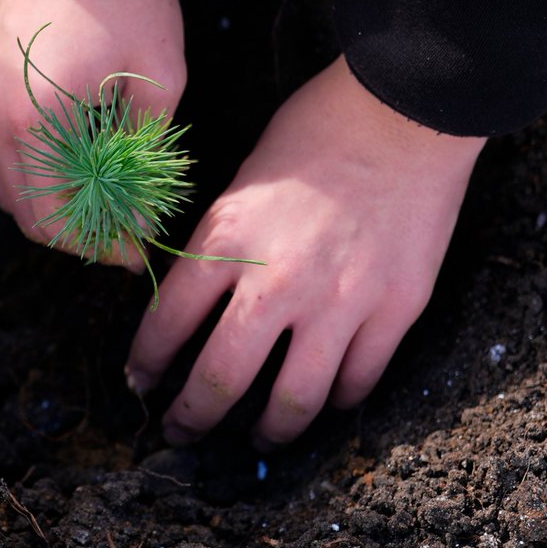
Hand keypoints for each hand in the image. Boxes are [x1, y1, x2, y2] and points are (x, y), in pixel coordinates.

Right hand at [0, 0, 185, 267]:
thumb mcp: (159, 82)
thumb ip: (145, 152)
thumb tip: (142, 204)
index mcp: (33, 123)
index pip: (55, 219)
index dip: (96, 245)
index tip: (132, 253)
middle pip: (23, 211)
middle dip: (73, 233)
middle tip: (119, 234)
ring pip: (4, 182)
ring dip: (49, 203)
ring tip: (99, 203)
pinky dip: (30, 169)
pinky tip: (71, 161)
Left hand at [125, 55, 486, 448]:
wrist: (405, 109)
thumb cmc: (316, 132)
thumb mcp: (240, 184)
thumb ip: (219, 248)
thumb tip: (195, 304)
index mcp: (227, 242)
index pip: (166, 325)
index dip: (145, 364)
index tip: (140, 382)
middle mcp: (277, 282)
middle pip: (220, 380)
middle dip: (190, 419)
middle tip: (180, 434)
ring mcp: (340, 302)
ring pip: (293, 401)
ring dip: (266, 431)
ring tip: (256, 438)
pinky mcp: (395, 309)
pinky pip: (357, 381)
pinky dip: (334, 401)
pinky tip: (322, 401)